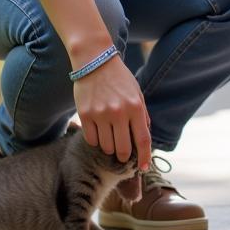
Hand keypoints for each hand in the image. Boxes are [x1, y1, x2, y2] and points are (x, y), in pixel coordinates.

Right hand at [72, 54, 152, 170]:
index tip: (144, 168)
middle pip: (123, 149)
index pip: (143, 139)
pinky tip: (98, 131)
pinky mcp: (85, 115)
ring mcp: (101, 114)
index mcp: (135, 107)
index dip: (144, 157)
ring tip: (110, 136)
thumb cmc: (119, 77)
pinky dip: (96, 140)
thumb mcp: (137, 92)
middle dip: (124, 156)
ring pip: (106, 147)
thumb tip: (145, 135)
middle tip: (123, 155)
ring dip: (109, 147)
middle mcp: (119, 112)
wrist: (95, 61)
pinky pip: (91, 140)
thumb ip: (142, 113)